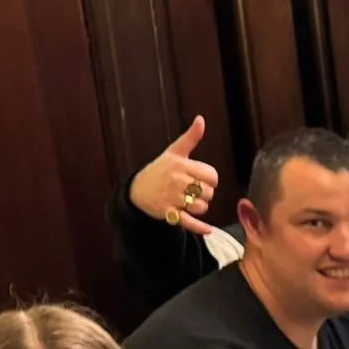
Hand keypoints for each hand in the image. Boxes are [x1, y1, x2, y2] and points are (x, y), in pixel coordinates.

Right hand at [129, 116, 220, 234]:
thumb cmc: (159, 169)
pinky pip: (189, 222)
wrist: (136, 190)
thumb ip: (191, 137)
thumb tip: (201, 119)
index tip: (201, 179)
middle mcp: (176, 181)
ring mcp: (171, 198)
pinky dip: (200, 227)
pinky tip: (209, 230)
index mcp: (180, 165)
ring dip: (200, 207)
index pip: (212, 176)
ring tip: (189, 202)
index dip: (210, 179)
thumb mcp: (174, 152)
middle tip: (193, 191)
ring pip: (201, 207)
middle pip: (209, 192)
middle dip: (205, 193)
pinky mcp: (168, 214)